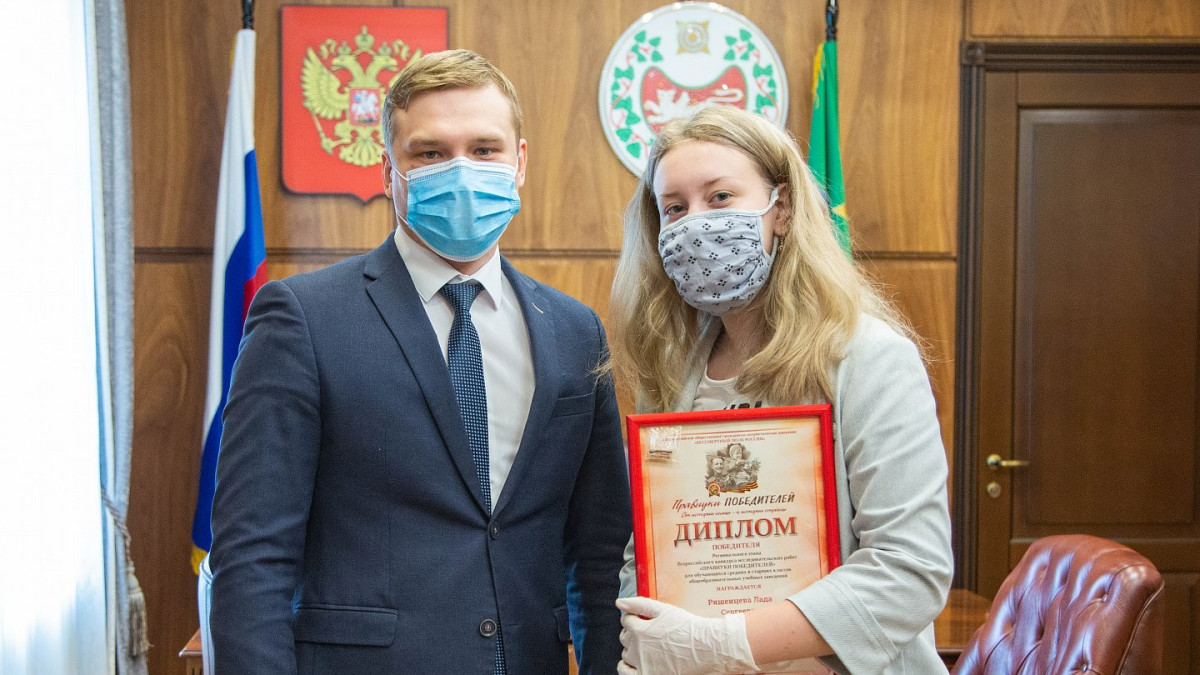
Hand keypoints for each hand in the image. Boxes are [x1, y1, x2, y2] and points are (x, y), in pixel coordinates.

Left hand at [616, 597, 758, 674]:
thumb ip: (639, 604)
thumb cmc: (688, 628)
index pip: (626, 621)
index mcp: (640, 630)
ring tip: (645, 647)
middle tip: (647, 633)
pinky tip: (634, 663)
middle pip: (625, 638)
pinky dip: (626, 667)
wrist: (707, 649)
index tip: (642, 619)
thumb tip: (619, 602)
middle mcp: (638, 649)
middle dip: (633, 633)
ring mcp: (643, 665)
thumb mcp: (664, 610)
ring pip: (626, 655)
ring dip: (631, 649)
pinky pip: (626, 673)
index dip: (633, 618)